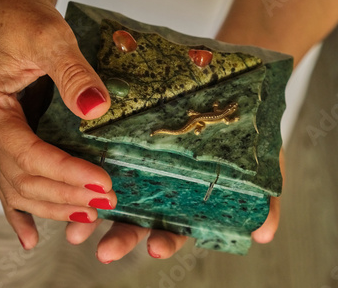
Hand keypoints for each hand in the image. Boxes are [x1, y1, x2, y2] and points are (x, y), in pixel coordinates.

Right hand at [0, 0, 189, 256]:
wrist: (5, 8)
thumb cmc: (20, 18)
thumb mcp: (49, 38)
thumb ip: (72, 74)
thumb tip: (94, 110)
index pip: (27, 153)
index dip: (65, 172)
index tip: (102, 182)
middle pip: (23, 178)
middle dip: (66, 195)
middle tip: (106, 202)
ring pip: (20, 186)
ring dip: (54, 205)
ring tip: (89, 216)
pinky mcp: (12, 136)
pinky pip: (11, 181)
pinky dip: (21, 211)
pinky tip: (31, 237)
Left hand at [66, 149, 284, 262]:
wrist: (234, 87)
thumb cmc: (246, 133)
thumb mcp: (261, 166)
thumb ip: (263, 200)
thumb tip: (265, 234)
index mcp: (188, 202)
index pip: (175, 229)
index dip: (166, 241)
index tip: (156, 248)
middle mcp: (160, 190)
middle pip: (138, 221)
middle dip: (122, 238)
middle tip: (105, 251)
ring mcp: (141, 168)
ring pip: (114, 197)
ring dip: (93, 217)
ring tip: (75, 233)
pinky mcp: (125, 141)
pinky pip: (102, 160)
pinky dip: (86, 175)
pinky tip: (72, 181)